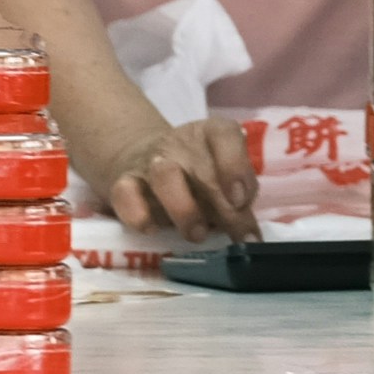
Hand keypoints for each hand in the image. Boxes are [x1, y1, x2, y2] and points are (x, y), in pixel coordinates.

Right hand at [86, 106, 254, 239]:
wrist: (143, 160)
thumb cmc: (196, 177)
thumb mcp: (223, 181)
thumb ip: (239, 202)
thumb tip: (249, 239)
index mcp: (210, 134)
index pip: (225, 135)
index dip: (235, 166)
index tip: (241, 200)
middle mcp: (180, 145)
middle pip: (203, 169)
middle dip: (222, 207)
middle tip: (236, 237)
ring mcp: (150, 163)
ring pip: (164, 176)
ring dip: (184, 209)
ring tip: (196, 234)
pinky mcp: (124, 184)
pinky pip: (126, 195)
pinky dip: (139, 215)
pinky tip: (153, 229)